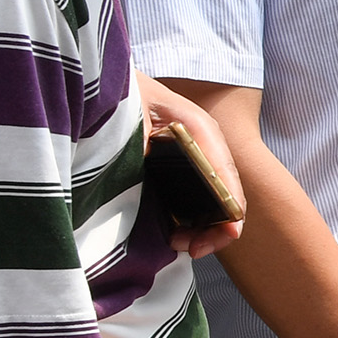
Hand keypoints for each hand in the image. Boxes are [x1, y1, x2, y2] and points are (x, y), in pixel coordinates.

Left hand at [136, 72, 244, 258]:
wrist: (107, 87)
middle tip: (191, 249)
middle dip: (218, 227)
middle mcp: (207, 146)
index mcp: (200, 128)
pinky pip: (200, 202)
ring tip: (178, 244)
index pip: (225, 173)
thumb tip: (147, 176)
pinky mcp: (184, 171)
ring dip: (205, 229)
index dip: (230, 205)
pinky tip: (175, 235)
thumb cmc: (121, 94)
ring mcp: (197, 160)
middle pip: (229, 193)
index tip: (229, 232)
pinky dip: (193, 224)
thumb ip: (139, 140)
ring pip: (217, 202)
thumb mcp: (129, 113)